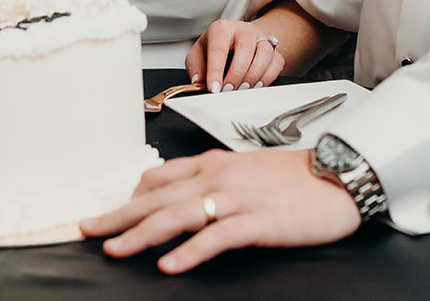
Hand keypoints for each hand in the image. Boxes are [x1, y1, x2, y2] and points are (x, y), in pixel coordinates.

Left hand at [81, 149, 360, 273]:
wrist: (341, 174)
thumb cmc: (295, 177)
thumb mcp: (246, 170)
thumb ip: (213, 180)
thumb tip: (180, 195)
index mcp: (214, 164)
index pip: (159, 178)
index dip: (129, 197)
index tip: (104, 213)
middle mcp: (219, 177)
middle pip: (158, 198)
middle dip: (119, 216)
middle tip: (87, 231)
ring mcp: (238, 198)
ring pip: (179, 215)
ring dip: (142, 233)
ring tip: (114, 249)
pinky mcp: (259, 221)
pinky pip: (218, 237)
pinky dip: (191, 251)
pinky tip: (170, 266)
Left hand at [187, 20, 284, 92]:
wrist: (239, 39)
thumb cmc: (217, 47)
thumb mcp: (199, 53)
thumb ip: (196, 67)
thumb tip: (198, 82)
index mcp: (222, 29)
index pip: (218, 48)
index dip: (215, 70)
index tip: (214, 88)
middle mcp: (243, 30)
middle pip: (245, 49)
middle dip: (236, 74)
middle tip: (228, 90)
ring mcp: (261, 38)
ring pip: (264, 54)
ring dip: (253, 76)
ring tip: (242, 89)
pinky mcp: (274, 50)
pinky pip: (276, 63)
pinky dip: (267, 78)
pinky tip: (256, 86)